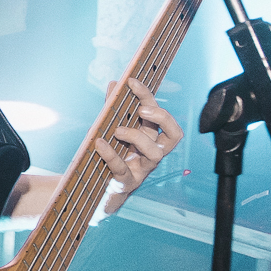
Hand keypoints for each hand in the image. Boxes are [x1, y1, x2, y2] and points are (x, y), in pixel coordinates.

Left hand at [94, 79, 182, 216]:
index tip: (132, 82)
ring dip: (138, 137)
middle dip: (161, 118)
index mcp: (151, 137)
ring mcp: (143, 169)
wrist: (97, 188)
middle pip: (173, 134)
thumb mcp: (111, 128)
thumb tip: (114, 83)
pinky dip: (111, 154)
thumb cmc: (110, 154)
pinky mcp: (127, 182)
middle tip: (141, 110)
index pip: (161, 116)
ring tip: (117, 130)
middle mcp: (153, 152)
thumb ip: (113, 108)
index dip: (149, 97)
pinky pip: (123, 169)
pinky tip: (99, 143)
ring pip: (156, 153)